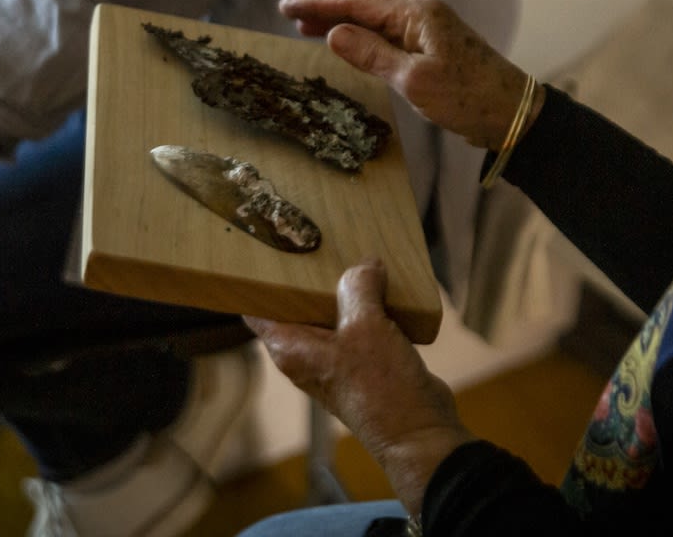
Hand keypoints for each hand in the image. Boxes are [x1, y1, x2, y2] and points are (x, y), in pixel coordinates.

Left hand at [246, 260, 472, 512]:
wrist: (419, 430)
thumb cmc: (379, 385)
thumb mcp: (364, 324)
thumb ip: (358, 287)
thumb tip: (365, 265)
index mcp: (290, 347)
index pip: (256, 309)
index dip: (254, 282)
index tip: (258, 252)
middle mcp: (307, 354)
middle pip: (295, 307)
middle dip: (305, 278)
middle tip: (314, 242)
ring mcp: (335, 360)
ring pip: (330, 314)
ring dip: (343, 291)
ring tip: (353, 257)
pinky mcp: (363, 363)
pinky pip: (358, 325)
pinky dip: (367, 307)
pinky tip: (382, 285)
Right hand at [280, 0, 540, 148]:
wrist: (512, 113)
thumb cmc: (467, 97)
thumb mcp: (413, 80)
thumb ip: (371, 55)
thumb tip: (333, 34)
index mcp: (416, 14)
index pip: (357, 2)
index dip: (319, 4)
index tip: (287, 6)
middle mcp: (420, 14)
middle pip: (363, 6)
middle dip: (326, 11)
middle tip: (289, 16)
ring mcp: (427, 31)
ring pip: (374, 21)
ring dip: (342, 24)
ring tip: (308, 29)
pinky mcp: (431, 49)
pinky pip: (387, 36)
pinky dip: (362, 38)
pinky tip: (349, 44)